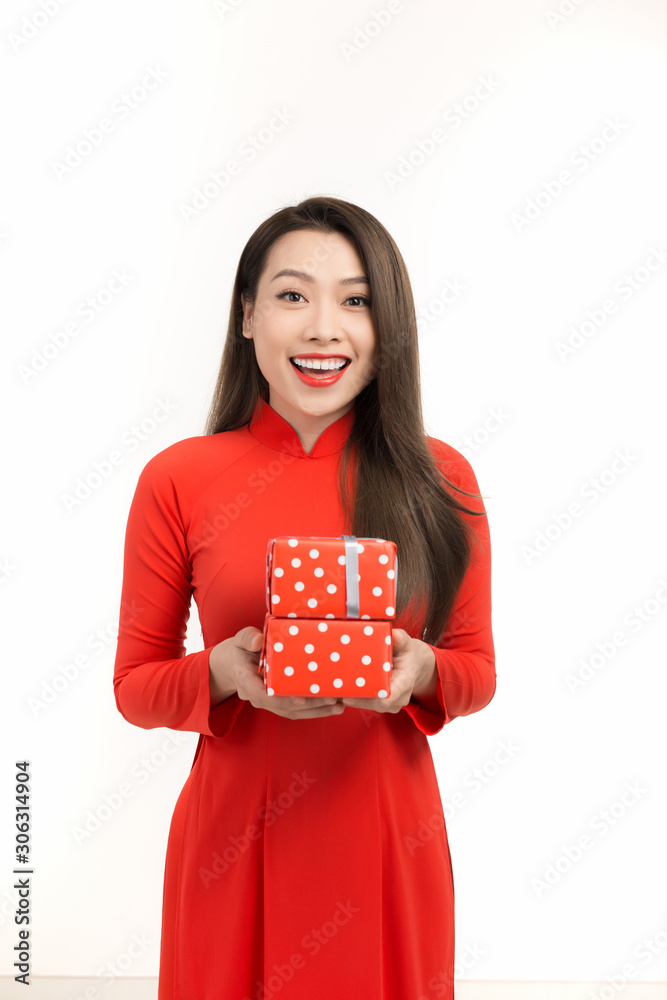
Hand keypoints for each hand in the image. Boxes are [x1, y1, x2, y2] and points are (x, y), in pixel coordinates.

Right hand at [209, 626, 344, 719]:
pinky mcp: (279, 703)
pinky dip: (315, 710)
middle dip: (310, 705)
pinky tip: (332, 705)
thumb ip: (248, 639)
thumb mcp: (240, 640)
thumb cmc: (239, 650)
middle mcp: (258, 697)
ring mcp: (269, 703)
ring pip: (293, 712)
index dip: (283, 699)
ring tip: (339, 705)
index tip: (301, 699)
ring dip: (317, 710)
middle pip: (285, 707)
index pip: (264, 695)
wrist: (233, 664)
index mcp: (246, 682)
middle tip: (333, 699)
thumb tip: (258, 641)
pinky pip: (297, 710)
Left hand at [340, 628, 436, 714]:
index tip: (352, 693)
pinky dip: (355, 698)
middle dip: (355, 698)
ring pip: (369, 705)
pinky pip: (367, 704)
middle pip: (375, 703)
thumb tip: (395, 635)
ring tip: (335, 690)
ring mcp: (391, 703)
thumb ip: (401, 639)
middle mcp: (400, 697)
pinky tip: (341, 690)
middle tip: (335, 690)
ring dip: (353, 699)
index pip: (389, 696)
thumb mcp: (406, 643)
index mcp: (406, 682)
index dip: (370, 698)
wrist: (413, 664)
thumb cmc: (407, 653)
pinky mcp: (382, 703)